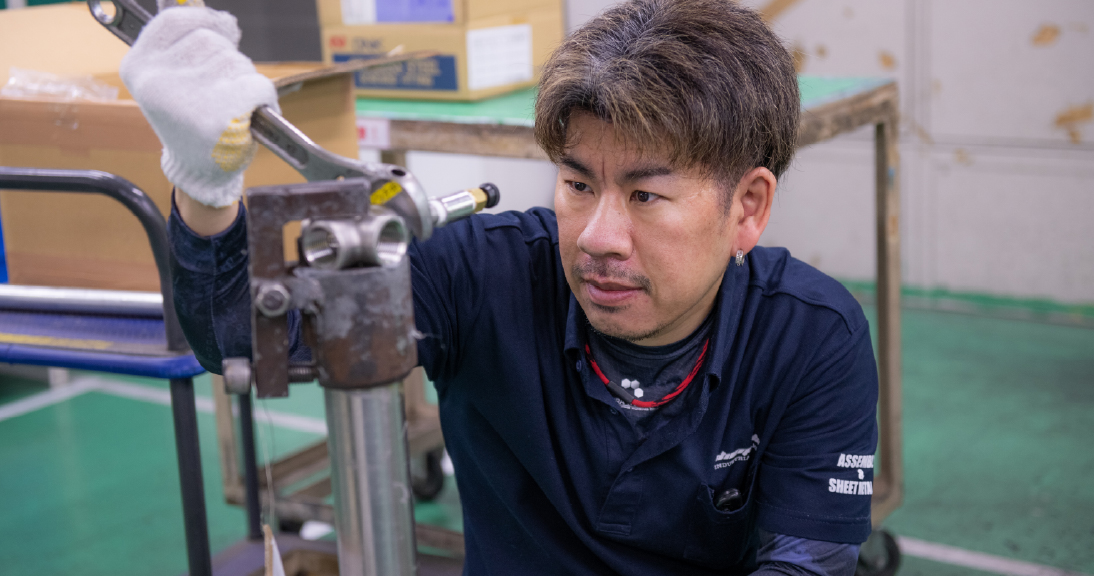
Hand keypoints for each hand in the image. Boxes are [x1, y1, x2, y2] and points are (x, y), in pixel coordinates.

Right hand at [119, 7, 278, 206]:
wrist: (200, 172)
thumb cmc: (192, 122)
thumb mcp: (173, 82)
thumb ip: (186, 47)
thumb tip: (222, 19)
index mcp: (138, 68)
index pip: (172, 20)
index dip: (204, 19)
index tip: (224, 27)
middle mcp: (158, 80)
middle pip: (210, 40)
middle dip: (227, 59)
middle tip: (222, 89)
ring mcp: (189, 97)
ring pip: (236, 61)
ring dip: (244, 78)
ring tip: (231, 105)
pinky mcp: (221, 114)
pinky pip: (257, 84)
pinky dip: (262, 96)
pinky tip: (249, 113)